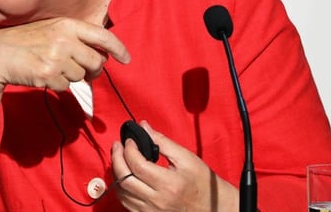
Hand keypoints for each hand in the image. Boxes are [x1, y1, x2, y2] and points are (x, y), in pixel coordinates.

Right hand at [0, 17, 129, 144]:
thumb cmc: (26, 42)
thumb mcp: (51, 30)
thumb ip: (75, 38)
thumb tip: (99, 56)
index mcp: (67, 24)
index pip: (102, 35)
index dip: (118, 48)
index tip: (126, 59)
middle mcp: (65, 39)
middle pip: (96, 62)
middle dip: (91, 70)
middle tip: (78, 70)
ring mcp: (57, 57)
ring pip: (81, 76)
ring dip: (70, 77)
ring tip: (51, 67)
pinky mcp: (48, 74)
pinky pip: (65, 86)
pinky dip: (56, 84)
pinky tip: (42, 75)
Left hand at [111, 120, 238, 210]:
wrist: (214, 207)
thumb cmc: (202, 183)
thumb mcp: (186, 158)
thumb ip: (162, 142)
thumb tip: (144, 127)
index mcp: (168, 184)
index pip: (137, 164)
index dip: (129, 149)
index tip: (130, 140)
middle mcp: (158, 200)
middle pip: (124, 178)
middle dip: (116, 158)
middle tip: (117, 145)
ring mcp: (152, 211)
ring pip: (122, 192)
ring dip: (116, 173)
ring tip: (119, 158)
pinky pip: (126, 203)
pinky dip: (121, 188)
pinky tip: (124, 176)